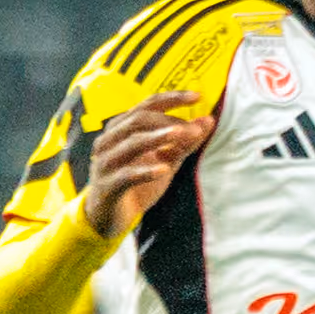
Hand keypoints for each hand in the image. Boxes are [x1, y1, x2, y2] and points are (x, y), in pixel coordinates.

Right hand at [81, 94, 215, 236]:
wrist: (109, 217)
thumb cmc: (137, 184)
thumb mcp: (166, 161)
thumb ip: (184, 142)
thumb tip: (208, 120)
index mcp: (122, 129)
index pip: (146, 105)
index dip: (171, 99)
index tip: (197, 96)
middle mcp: (110, 141)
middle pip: (137, 120)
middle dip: (168, 121)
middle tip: (194, 128)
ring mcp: (106, 163)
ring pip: (130, 143)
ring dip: (158, 138)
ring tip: (181, 135)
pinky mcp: (107, 186)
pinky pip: (126, 175)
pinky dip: (145, 170)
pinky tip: (164, 169)